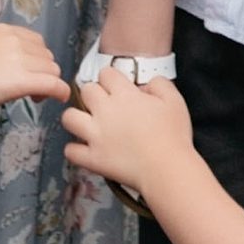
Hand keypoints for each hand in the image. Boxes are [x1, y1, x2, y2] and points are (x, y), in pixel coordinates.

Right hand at [0, 18, 72, 123]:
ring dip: (48, 83)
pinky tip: (58, 99)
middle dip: (43, 71)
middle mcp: (13, 40)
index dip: (36, 59)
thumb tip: (7, 69)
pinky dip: (60, 92)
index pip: (35, 41)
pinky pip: (54, 84)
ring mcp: (19, 58)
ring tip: (33, 97)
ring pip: (52, 70)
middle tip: (32, 89)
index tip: (29, 72)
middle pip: (46, 55)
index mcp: (1, 31)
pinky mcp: (22, 80)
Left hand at [64, 64, 198, 203]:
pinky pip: (70, 151)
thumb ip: (159, 84)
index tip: (119, 88)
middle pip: (86, 90)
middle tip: (105, 106)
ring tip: (88, 124)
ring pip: (68, 117)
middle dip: (94, 94)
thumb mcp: (174, 101)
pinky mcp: (92, 158)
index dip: (112, 79)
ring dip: (76, 118)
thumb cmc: (173, 135)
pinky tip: (86, 150)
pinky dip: (75, 150)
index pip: (106, 73)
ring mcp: (95, 135)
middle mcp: (105, 111)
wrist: (167, 170)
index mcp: (124, 95)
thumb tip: (145, 84)